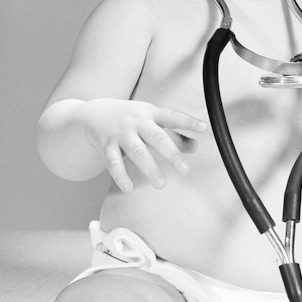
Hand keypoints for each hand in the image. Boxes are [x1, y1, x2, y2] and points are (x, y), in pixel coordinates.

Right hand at [81, 99, 207, 191]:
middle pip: (156, 137)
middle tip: (185, 170)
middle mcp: (137, 122)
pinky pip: (113, 162)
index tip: (204, 128)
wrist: (97, 113)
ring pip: (136, 151)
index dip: (188, 121)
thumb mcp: (154, 121)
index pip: (173, 116)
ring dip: (149, 168)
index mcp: (152, 114)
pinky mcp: (107, 145)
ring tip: (161, 184)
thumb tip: (195, 147)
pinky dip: (120, 175)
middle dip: (171, 154)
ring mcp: (121, 133)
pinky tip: (128, 187)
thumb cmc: (134, 119)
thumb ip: (175, 135)